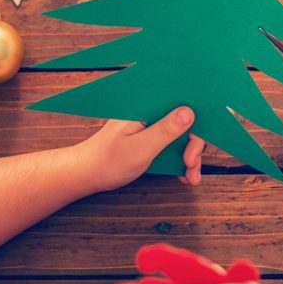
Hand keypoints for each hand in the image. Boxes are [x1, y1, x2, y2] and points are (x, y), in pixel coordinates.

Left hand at [79, 107, 205, 191]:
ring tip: (191, 177)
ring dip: (189, 157)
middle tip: (191, 166)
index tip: (194, 150)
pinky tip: (183, 175)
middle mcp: (150, 111)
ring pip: (180, 136)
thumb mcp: (141, 147)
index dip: (194, 126)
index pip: (179, 105)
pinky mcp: (149, 137)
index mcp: (145, 105)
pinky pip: (171, 144)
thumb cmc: (108, 160)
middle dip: (193, 147)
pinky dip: (179, 160)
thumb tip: (190, 112)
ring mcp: (150, 124)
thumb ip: (166, 130)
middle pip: (184, 122)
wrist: (88, 174)